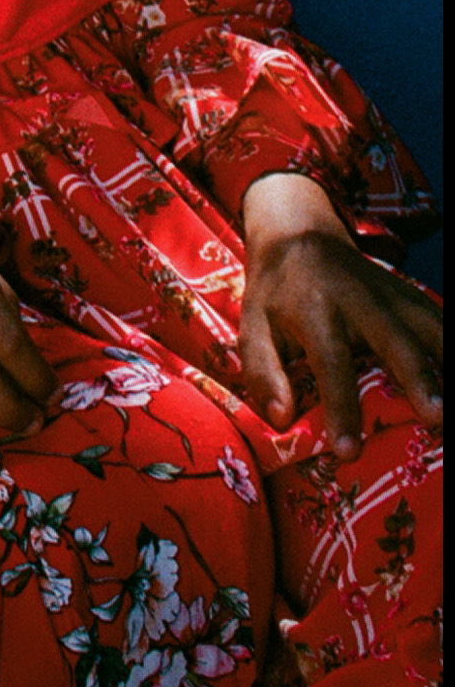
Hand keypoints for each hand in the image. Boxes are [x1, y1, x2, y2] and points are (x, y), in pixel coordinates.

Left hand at [239, 170, 443, 459]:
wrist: (299, 235)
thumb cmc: (276, 294)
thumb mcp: (252, 327)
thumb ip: (263, 373)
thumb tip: (282, 419)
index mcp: (314, 310)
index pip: (331, 363)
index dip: (341, 408)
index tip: (350, 450)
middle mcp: (358, 299)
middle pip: (395, 338)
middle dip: (418, 377)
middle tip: (436, 417)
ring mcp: (390, 293)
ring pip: (429, 325)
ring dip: (448, 359)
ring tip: (451, 405)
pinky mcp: (409, 292)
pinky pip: (438, 317)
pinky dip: (451, 341)